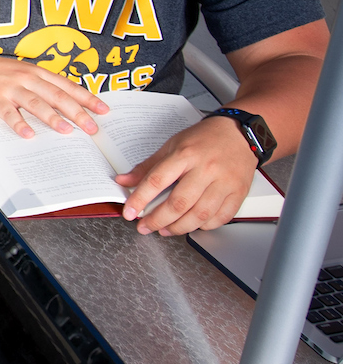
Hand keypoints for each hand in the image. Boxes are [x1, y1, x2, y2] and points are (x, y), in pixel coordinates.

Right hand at [0, 49, 104, 140]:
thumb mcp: (22, 74)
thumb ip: (42, 87)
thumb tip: (67, 106)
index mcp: (37, 72)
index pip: (67, 86)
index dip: (87, 98)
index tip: (104, 110)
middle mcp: (26, 77)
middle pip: (56, 95)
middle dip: (77, 112)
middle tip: (92, 128)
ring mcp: (10, 87)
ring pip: (36, 103)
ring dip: (52, 118)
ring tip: (67, 131)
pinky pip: (8, 113)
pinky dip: (19, 124)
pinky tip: (28, 134)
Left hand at [113, 116, 256, 235]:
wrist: (240, 133)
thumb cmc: (205, 138)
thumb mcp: (172, 145)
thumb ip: (148, 166)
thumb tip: (124, 181)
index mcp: (186, 154)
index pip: (158, 180)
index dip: (140, 199)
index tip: (129, 212)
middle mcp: (206, 169)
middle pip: (179, 203)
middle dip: (158, 220)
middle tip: (145, 227)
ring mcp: (225, 182)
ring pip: (199, 215)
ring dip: (178, 228)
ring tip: (165, 230)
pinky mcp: (238, 192)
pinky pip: (220, 218)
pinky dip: (204, 226)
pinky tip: (192, 224)